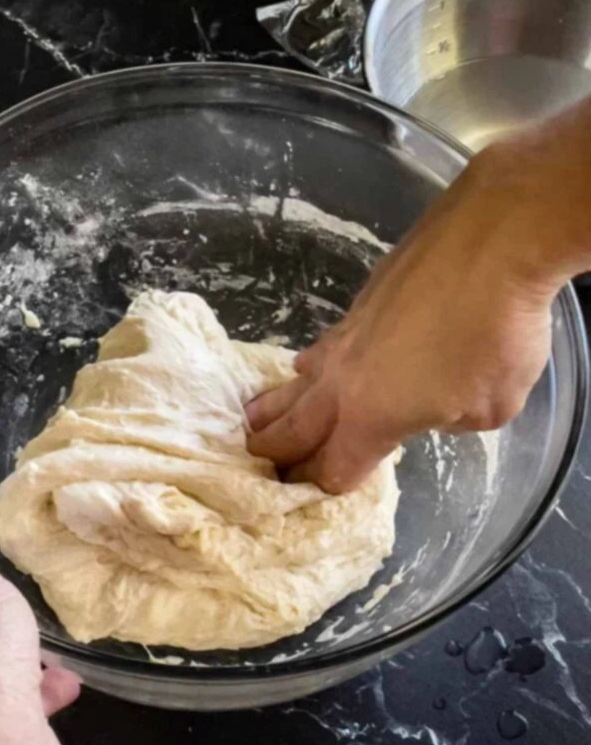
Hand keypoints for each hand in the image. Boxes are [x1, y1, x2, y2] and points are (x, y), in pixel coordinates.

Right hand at [246, 146, 559, 493]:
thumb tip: (433, 403)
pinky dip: (309, 367)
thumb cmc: (495, 338)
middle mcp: (342, 382)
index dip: (320, 489)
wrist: (491, 244)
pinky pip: (321, 349)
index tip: (310, 500)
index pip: (330, 469)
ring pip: (296, 383)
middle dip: (274, 454)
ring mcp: (345, 338)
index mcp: (368, 419)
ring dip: (274, 408)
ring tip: (250, 421)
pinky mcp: (358, 305)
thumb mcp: (489, 408)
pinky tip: (305, 365)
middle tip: (254, 467)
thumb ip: (448, 419)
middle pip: (295, 428)